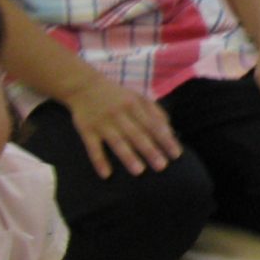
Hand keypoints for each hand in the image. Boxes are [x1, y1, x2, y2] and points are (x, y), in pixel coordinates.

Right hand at [63, 75, 181, 179]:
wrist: (83, 85)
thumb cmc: (117, 95)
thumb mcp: (137, 97)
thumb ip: (155, 112)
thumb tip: (170, 131)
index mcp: (134, 105)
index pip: (153, 125)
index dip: (165, 139)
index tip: (176, 154)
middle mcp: (119, 113)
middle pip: (137, 134)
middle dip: (150, 150)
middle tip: (162, 166)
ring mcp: (102, 122)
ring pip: (116, 141)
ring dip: (128, 156)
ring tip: (139, 171)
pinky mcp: (86, 129)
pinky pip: (93, 147)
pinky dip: (99, 161)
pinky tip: (106, 175)